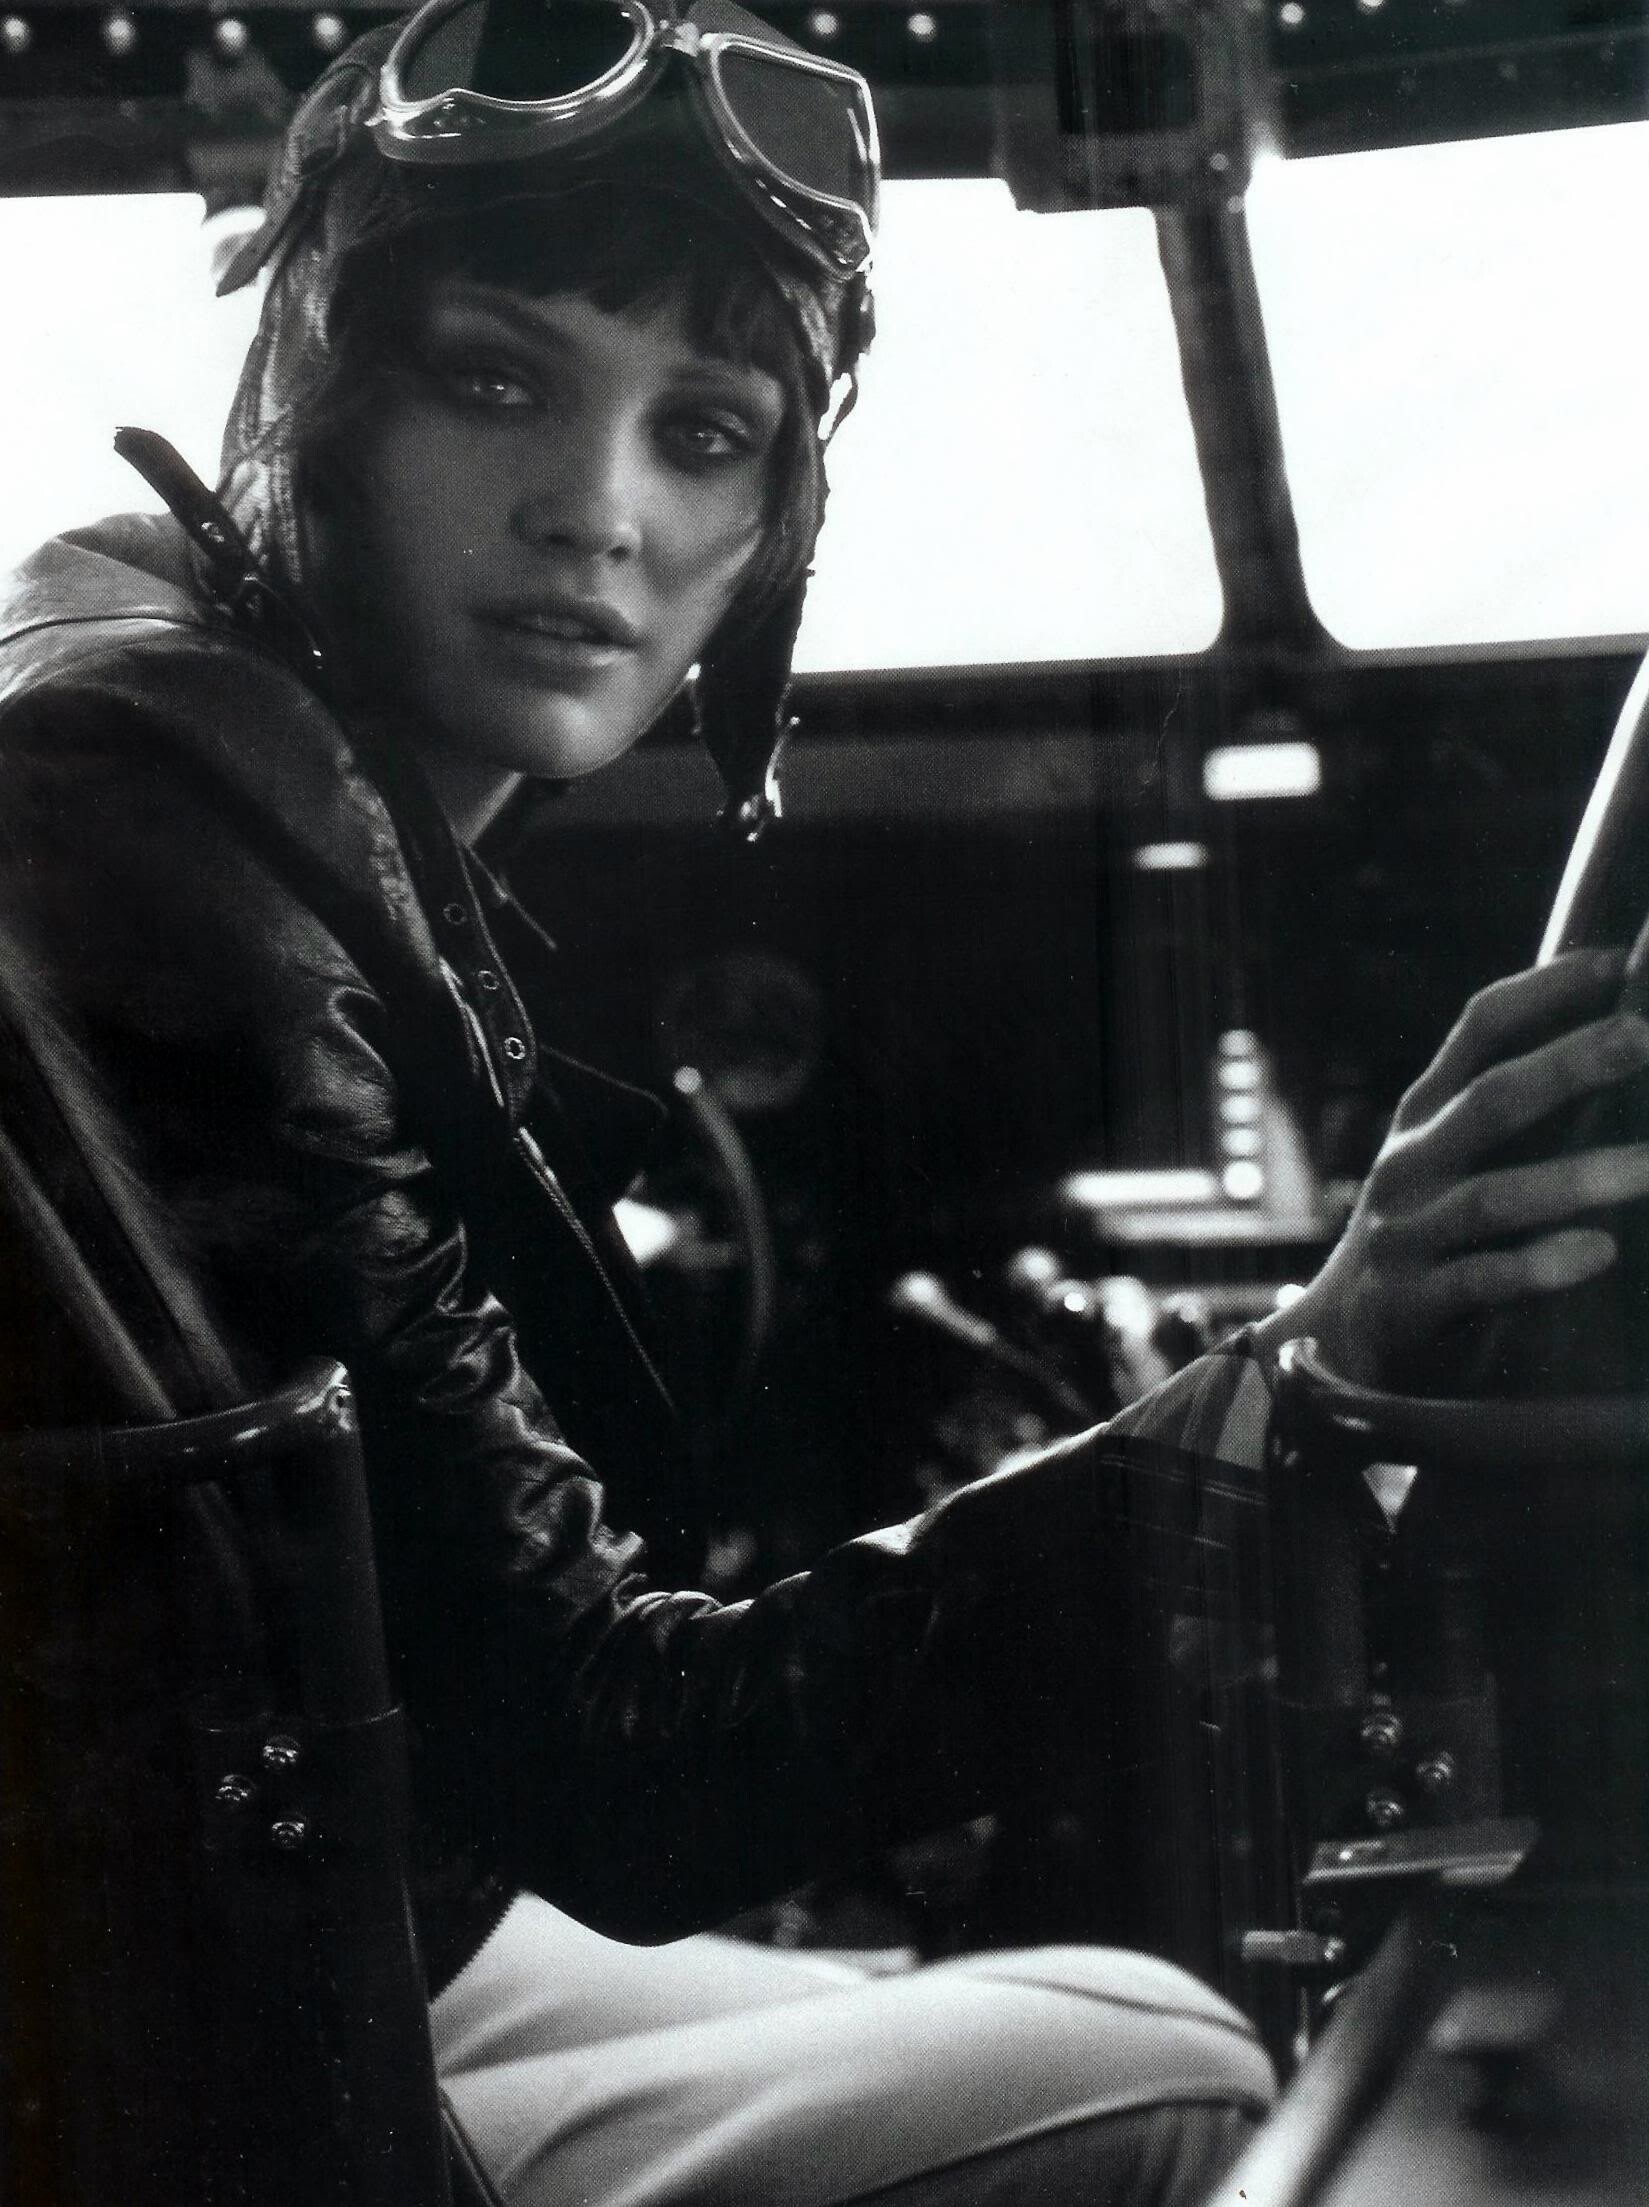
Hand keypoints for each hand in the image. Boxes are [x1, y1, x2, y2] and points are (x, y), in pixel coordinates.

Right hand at [1263, 948, 1648, 1388]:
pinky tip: (1599, 1252)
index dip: (1545, 992)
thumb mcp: (1443, 1159)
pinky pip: (1480, 1281)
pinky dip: (1539, 1267)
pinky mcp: (1408, 1303)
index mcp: (1423, 1115)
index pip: (1479, 1030)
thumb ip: (1506, 1107)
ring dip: (1576, 1178)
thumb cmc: (1422, 1231)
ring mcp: (1404, 1233)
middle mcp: (1408, 1164)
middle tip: (1643, 1037)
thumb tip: (1615, 1039)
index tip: (1615, 963)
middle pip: (1489, 1102)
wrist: (1335, 1336)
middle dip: (1569, 1066)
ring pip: (1493, 1197)